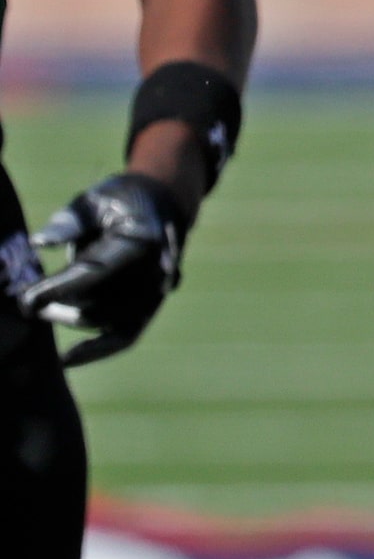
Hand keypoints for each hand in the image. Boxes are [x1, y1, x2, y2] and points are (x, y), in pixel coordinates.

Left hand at [15, 172, 189, 365]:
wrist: (161, 206)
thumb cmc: (120, 201)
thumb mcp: (93, 199)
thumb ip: (68, 222)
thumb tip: (37, 243)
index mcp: (141, 241)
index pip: (94, 272)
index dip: (58, 288)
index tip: (25, 300)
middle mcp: (155, 273)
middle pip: (99, 303)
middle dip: (58, 305)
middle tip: (26, 302)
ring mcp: (155, 294)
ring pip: (105, 322)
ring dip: (69, 319)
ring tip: (44, 309)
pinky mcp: (149, 309)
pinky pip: (123, 337)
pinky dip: (96, 350)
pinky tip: (66, 359)